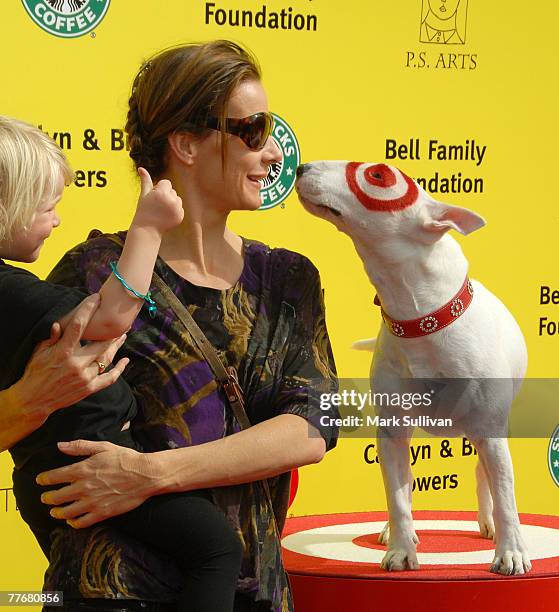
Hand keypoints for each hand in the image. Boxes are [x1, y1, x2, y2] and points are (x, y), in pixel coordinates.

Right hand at [13, 294, 128, 420]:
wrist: (33, 400)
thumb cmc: (35, 372)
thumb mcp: (39, 353)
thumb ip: (51, 338)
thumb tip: (59, 323)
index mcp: (63, 352)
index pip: (78, 326)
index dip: (88, 310)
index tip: (96, 298)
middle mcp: (76, 364)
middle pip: (100, 343)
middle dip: (112, 331)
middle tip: (122, 320)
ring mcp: (84, 377)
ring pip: (106, 358)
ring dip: (116, 346)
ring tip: (124, 335)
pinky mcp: (89, 389)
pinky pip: (109, 378)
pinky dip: (119, 370)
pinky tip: (125, 360)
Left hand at [37, 440, 156, 527]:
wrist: (145, 475)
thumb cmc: (125, 459)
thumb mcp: (103, 447)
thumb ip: (80, 446)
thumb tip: (60, 445)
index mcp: (82, 469)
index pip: (54, 476)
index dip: (44, 479)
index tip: (40, 480)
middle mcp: (83, 487)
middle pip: (56, 497)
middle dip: (47, 498)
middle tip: (45, 498)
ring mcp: (92, 502)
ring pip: (65, 512)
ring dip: (56, 512)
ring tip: (54, 511)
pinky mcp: (101, 513)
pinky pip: (81, 522)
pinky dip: (72, 522)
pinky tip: (71, 520)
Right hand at [132, 167, 183, 233]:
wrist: (148, 229)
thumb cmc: (144, 210)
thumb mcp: (144, 195)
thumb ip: (145, 181)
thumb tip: (141, 168)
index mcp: (162, 193)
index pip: (166, 183)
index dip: (159, 189)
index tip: (154, 198)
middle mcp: (172, 200)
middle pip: (172, 191)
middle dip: (166, 195)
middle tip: (157, 206)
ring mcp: (177, 209)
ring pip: (178, 199)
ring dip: (171, 202)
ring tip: (161, 210)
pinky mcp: (181, 216)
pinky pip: (180, 208)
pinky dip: (175, 210)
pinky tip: (166, 216)